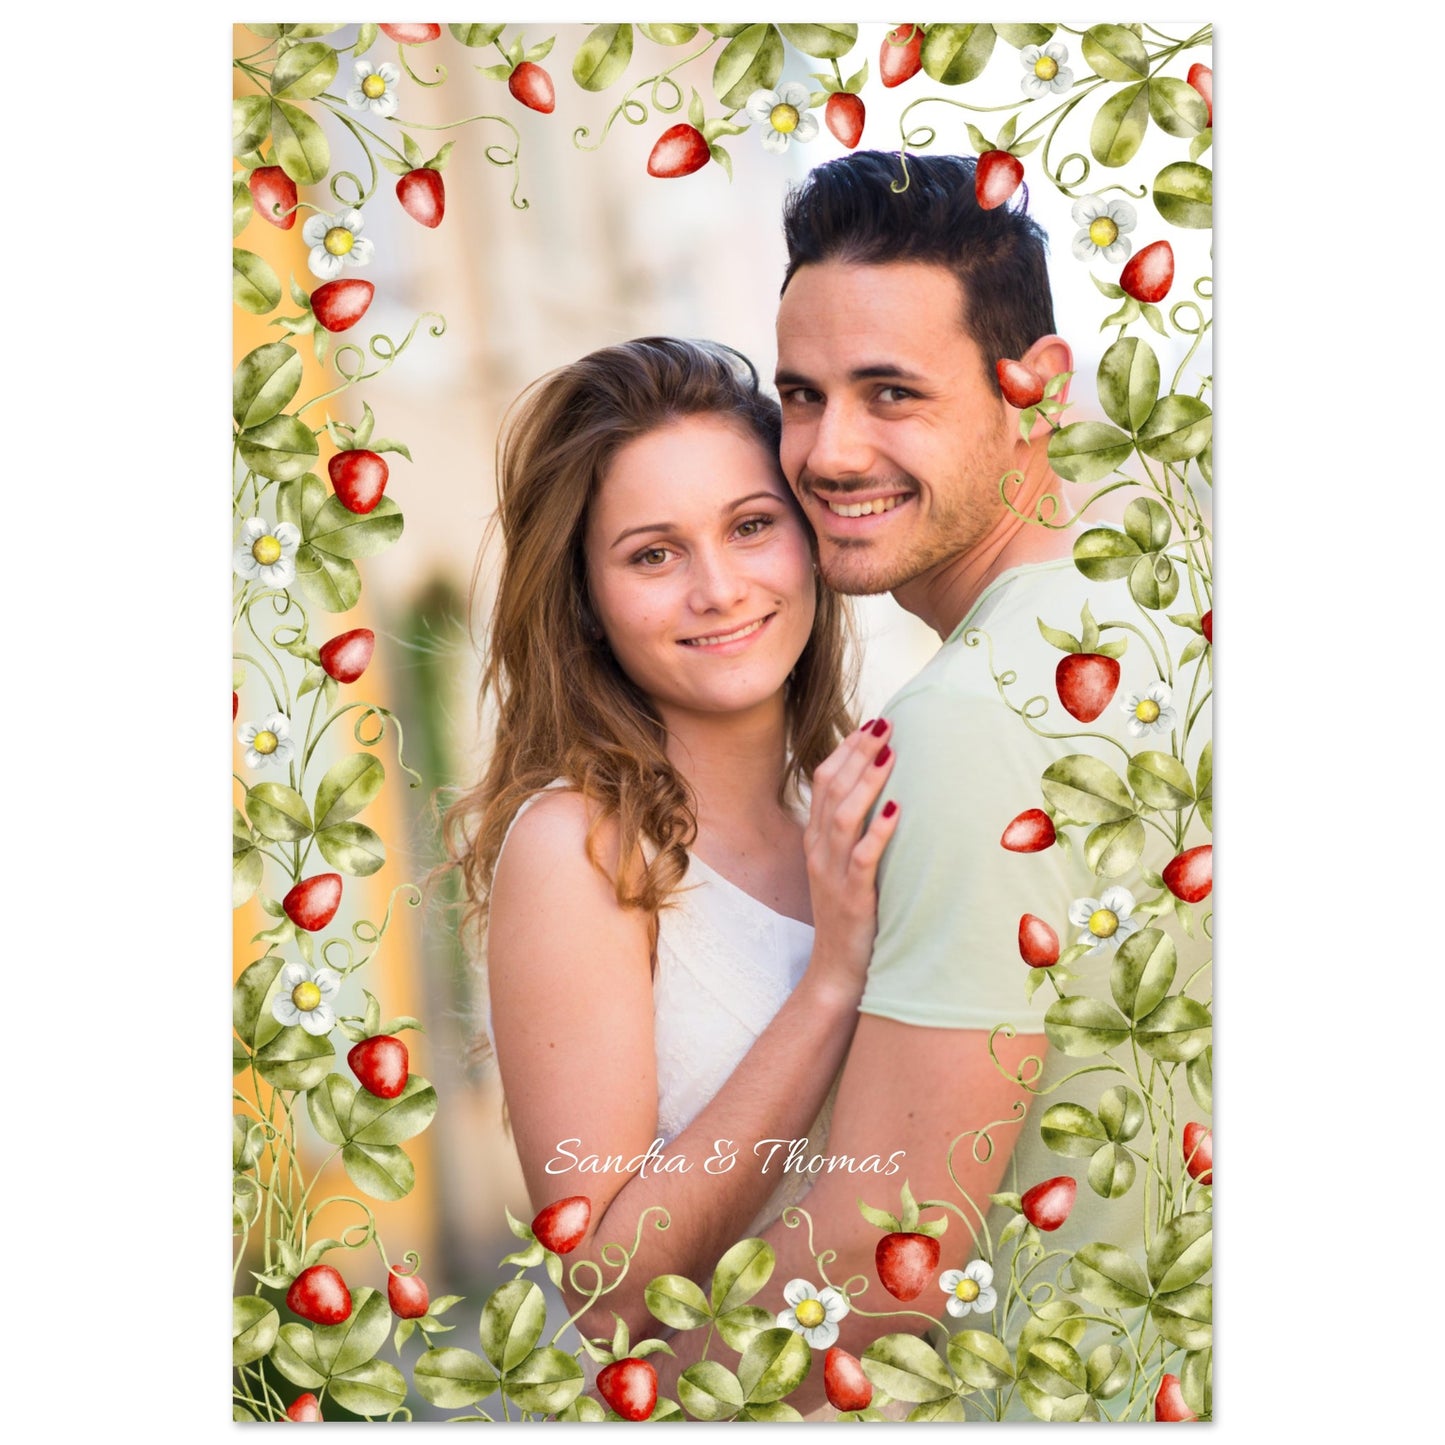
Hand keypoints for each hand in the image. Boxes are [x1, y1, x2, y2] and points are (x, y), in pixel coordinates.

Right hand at [802, 718, 899, 999]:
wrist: (837, 970)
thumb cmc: (851, 914)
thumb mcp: (846, 866)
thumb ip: (855, 832)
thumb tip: (886, 793)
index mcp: (816, 839)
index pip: (824, 781)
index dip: (846, 749)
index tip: (871, 723)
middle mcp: (819, 851)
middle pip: (831, 789)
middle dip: (858, 753)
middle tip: (885, 724)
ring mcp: (832, 874)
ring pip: (843, 816)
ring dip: (867, 782)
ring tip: (890, 755)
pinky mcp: (851, 898)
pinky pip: (863, 858)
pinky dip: (879, 830)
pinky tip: (897, 809)